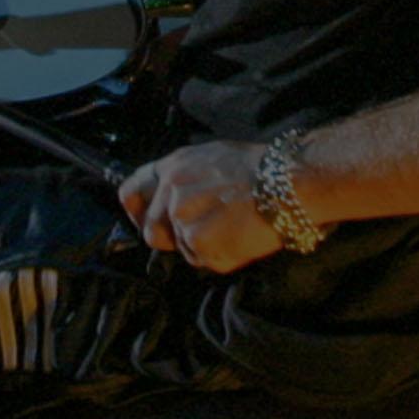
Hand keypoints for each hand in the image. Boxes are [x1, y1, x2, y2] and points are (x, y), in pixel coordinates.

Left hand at [117, 139, 284, 273]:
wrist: (288, 183)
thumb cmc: (260, 169)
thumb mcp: (211, 158)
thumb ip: (184, 178)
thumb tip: (172, 199)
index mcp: (172, 167)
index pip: (130, 193)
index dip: (138, 213)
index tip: (149, 222)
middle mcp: (171, 192)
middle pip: (151, 231)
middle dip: (173, 238)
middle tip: (207, 230)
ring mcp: (182, 219)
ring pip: (180, 248)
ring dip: (201, 246)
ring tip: (230, 228)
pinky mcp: (199, 243)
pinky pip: (201, 261)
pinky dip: (219, 257)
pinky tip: (239, 238)